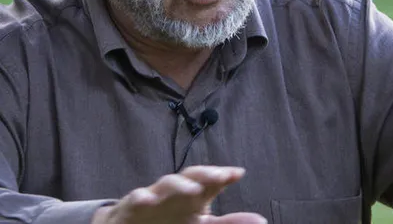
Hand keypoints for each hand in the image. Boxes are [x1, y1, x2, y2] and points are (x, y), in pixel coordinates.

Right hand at [91, 165, 266, 223]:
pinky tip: (147, 199)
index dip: (223, 175)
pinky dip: (141, 197)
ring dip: (179, 184)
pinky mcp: (132, 207)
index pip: (210, 181)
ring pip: (165, 183)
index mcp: (192, 197)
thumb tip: (261, 219)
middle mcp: (174, 193)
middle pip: (190, 176)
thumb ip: (228, 223)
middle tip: (220, 175)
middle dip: (204, 173)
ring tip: (193, 188)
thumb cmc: (168, 221)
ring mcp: (152, 197)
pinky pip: (136, 199)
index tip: (237, 173)